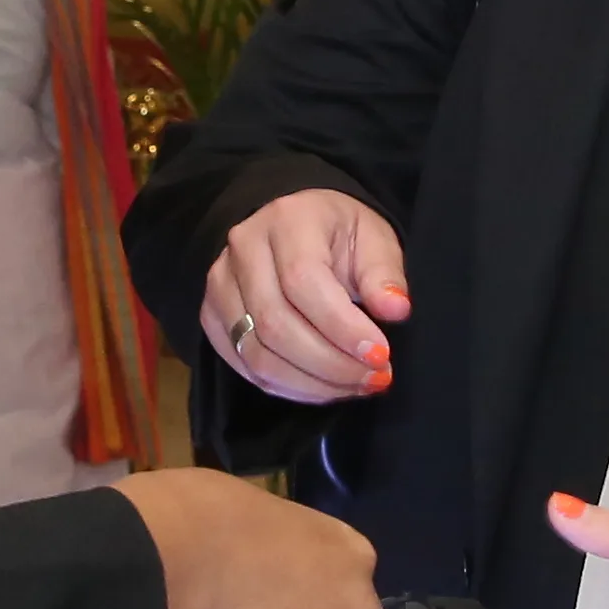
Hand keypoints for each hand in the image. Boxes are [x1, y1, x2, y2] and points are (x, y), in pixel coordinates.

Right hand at [202, 189, 405, 405]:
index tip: (381, 355)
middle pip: (276, 324)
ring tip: (354, 386)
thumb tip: (396, 309)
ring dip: (311, 383)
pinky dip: (288, 387)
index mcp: (287, 220)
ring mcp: (220, 285)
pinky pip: (245, 366)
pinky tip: (324, 387)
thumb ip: (383, 274)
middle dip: (331, 364)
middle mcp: (243, 250)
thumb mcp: (373, 238)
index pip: (303, 282)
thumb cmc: (339, 234)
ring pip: (257, 353)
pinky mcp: (212, 316)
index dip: (342, 327)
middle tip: (375, 379)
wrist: (296, 226)